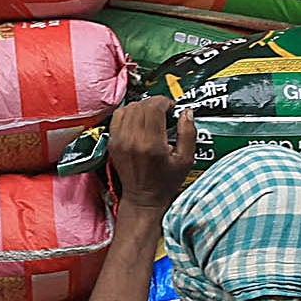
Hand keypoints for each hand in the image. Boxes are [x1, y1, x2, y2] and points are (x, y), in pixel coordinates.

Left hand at [105, 99, 193, 215]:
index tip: (172, 107)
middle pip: (140, 105)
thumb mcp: (186, 160)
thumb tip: (186, 112)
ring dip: (141, 107)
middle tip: (164, 111)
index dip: (164, 101)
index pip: (153, 107)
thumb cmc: (165, 183)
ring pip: (127, 108)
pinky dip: (128, 113)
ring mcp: (119, 141)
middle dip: (154, 103)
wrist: (143, 199)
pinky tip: (138, 120)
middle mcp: (132, 140)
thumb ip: (188, 133)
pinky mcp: (112, 143)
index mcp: (151, 144)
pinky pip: (117, 117)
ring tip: (152, 116)